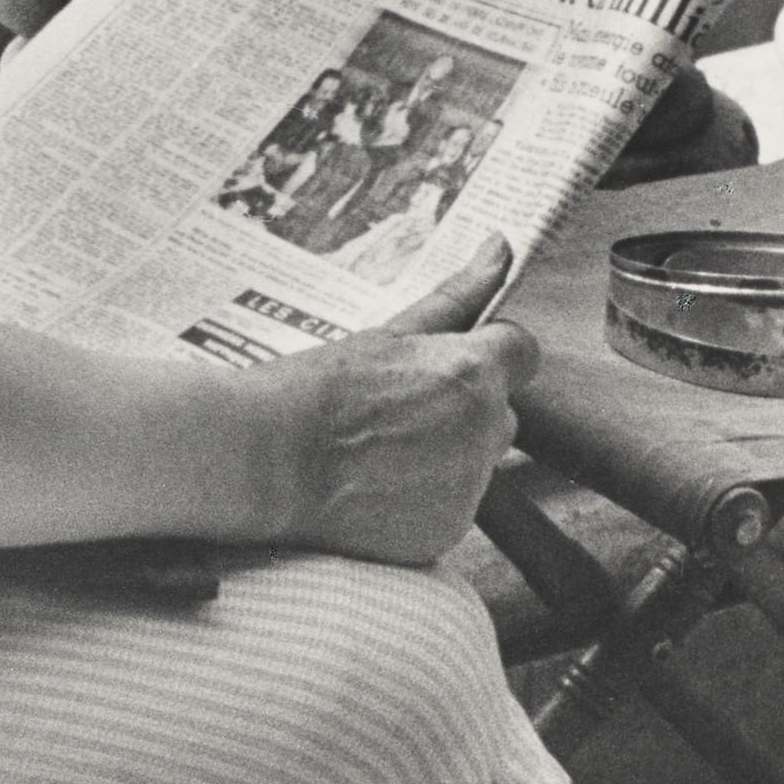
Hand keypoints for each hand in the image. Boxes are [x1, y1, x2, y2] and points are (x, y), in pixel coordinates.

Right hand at [259, 239, 539, 564]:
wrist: (262, 463)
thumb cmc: (315, 391)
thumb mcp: (386, 333)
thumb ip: (456, 296)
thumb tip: (500, 249)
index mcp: (473, 374)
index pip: (521, 353)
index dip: (483, 356)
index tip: (439, 367)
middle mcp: (484, 432)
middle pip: (497, 412)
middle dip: (460, 410)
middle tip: (390, 412)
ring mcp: (467, 489)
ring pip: (473, 463)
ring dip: (441, 457)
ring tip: (373, 453)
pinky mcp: (443, 534)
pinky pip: (448, 508)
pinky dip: (419, 501)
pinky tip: (370, 488)